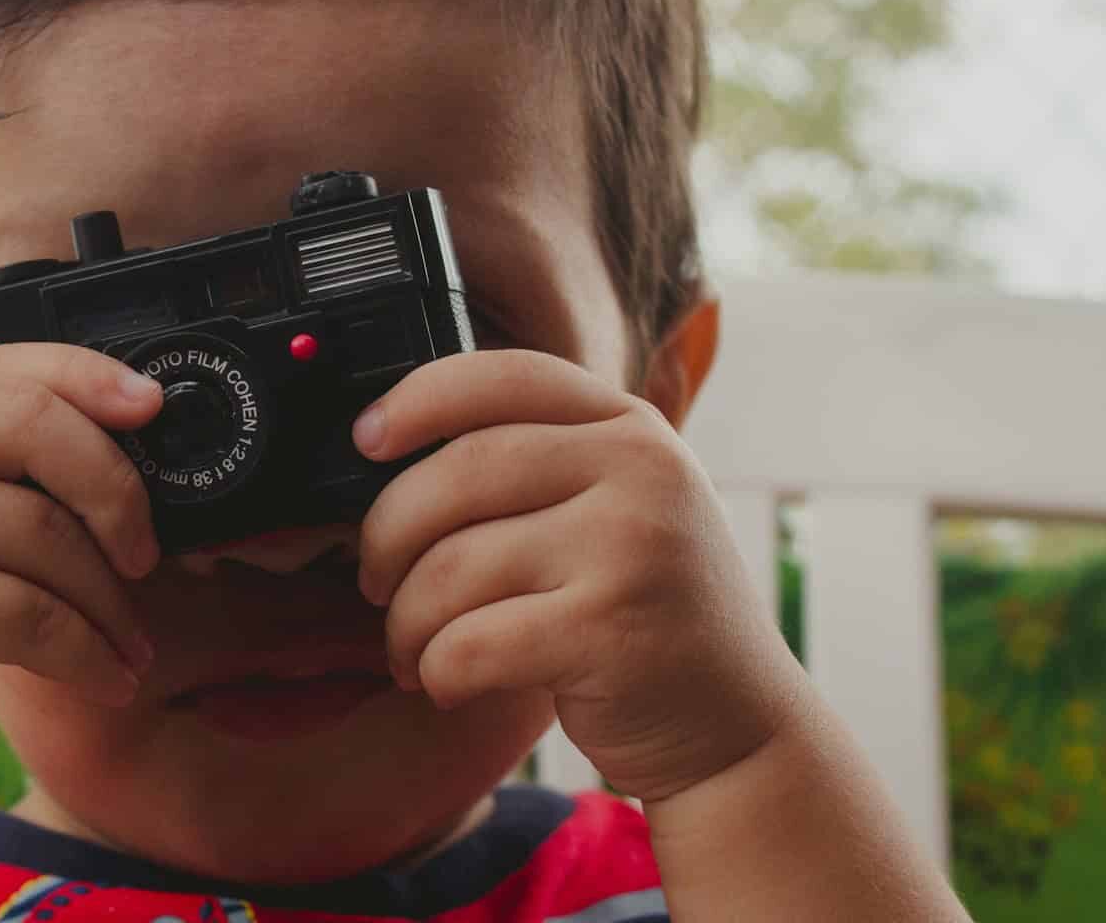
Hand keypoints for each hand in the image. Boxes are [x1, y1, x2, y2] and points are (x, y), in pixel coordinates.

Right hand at [0, 344, 164, 784]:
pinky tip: (107, 678)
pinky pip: (28, 612)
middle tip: (146, 553)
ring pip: (45, 533)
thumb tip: (86, 458)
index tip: (150, 404)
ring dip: (108, 603)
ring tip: (130, 645)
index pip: (2, 365)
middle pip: (36, 426)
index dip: (89, 377)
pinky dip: (83, 652)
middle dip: (117, 489)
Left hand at [353, 350, 806, 801]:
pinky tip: (447, 682)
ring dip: (406, 620)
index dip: (417, 399)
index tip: (365, 439)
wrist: (739, 729)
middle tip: (375, 580)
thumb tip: (387, 451)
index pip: (503, 377)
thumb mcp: (618, 508)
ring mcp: (633, 547)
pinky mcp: (612, 631)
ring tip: (410, 649)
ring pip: (452, 566)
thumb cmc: (644, 615)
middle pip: (459, 471)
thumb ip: (539, 463)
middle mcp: (642, 470)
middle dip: (387, 534)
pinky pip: (469, 643)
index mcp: (631, 426)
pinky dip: (436, 670)